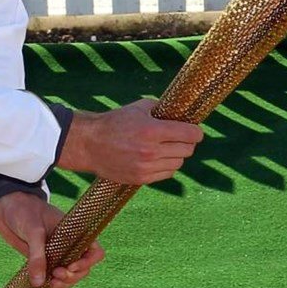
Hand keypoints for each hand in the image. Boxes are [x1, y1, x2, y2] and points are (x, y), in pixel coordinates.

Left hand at [0, 190, 103, 287]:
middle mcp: (70, 245)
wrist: (7, 207)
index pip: (94, 251)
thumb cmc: (25, 211)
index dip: (87, 262)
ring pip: (71, 276)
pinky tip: (46, 286)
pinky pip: (57, 278)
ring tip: (51, 283)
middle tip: (56, 274)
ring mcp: (58, 254)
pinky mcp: (46, 261)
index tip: (71, 267)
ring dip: (65, 284)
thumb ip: (36, 256)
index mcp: (75, 233)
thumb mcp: (34, 231)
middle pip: (84, 269)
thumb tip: (39, 283)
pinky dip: (55, 285)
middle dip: (73, 276)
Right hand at [57, 96, 200, 185]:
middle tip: (183, 137)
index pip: (189, 134)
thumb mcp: (139, 108)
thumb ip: (161, 110)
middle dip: (188, 142)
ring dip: (177, 155)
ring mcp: (146, 167)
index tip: (196, 131)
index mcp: (152, 131)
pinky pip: (167, 174)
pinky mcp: (141, 179)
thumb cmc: (114, 122)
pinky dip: (168, 166)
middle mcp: (151, 151)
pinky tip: (160, 158)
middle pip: (187, 150)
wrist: (89, 144)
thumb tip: (181, 114)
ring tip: (169, 147)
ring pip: (178, 163)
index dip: (196, 132)